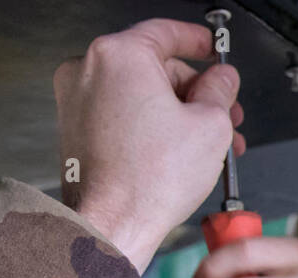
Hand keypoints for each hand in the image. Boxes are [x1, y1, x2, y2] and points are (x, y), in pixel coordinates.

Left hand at [53, 19, 246, 270]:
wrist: (113, 225)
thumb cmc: (148, 182)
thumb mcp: (211, 125)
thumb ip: (221, 90)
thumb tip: (222, 80)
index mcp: (119, 56)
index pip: (165, 32)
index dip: (198, 41)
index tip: (211, 49)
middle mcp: (88, 71)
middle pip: (153, 67)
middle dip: (193, 91)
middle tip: (221, 110)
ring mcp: (76, 101)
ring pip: (138, 94)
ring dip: (176, 113)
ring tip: (207, 140)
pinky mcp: (74, 130)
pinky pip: (120, 115)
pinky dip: (148, 126)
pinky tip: (176, 150)